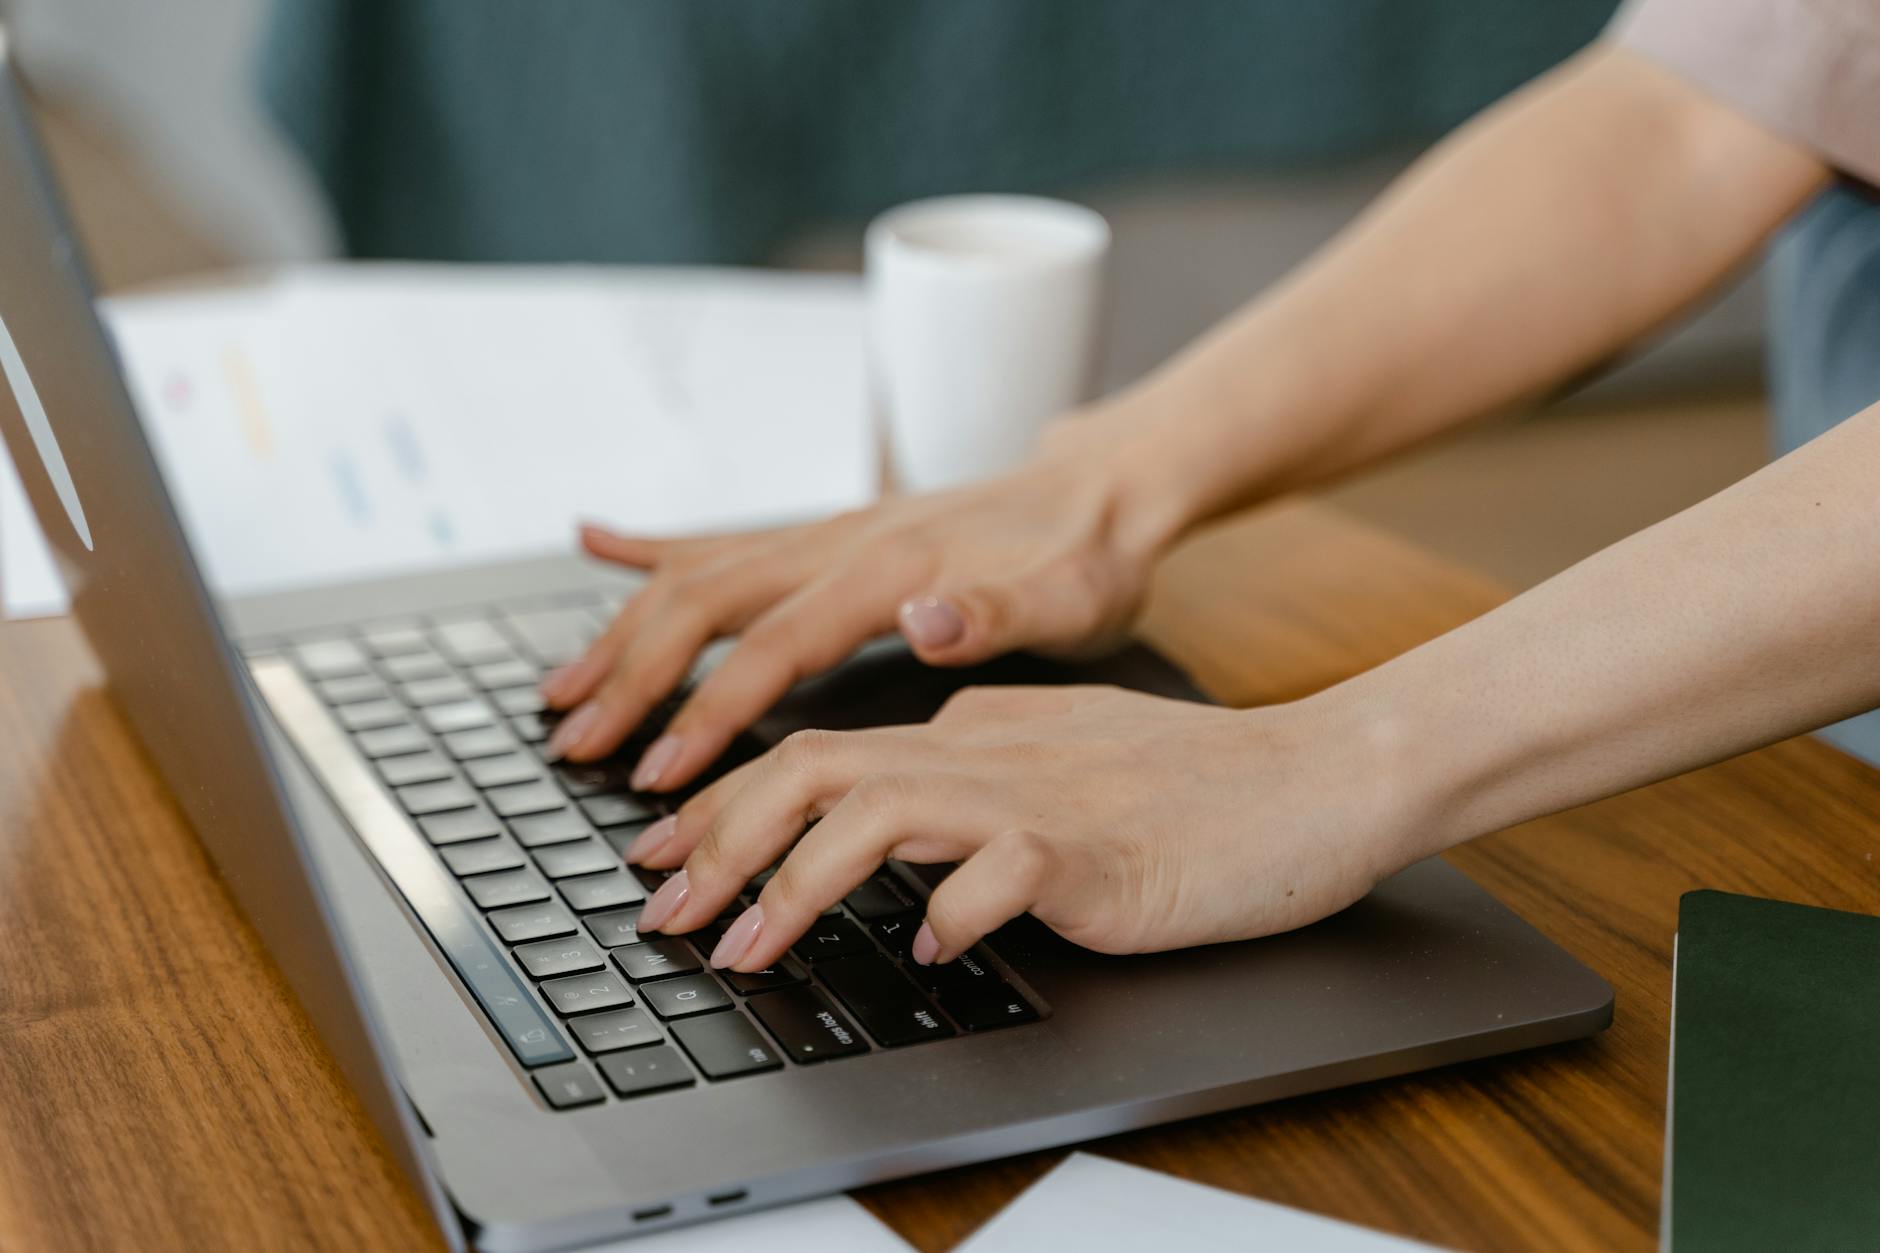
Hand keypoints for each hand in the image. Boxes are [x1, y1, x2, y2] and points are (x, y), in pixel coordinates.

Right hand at [540, 418, 1183, 788]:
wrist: (1103, 491)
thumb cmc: (1090, 560)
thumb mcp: (1072, 601)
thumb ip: (998, 615)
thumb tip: (926, 619)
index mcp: (888, 569)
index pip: (771, 648)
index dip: (707, 713)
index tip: (655, 772)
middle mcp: (841, 543)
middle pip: (703, 605)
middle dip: (630, 677)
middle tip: (572, 743)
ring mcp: (828, 534)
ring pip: (695, 576)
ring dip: (622, 632)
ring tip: (560, 689)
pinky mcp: (830, 535)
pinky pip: (724, 539)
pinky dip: (652, 546)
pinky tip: (596, 544)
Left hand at [625, 684, 1426, 970]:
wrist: (1309, 779)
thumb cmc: (1191, 786)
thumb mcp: (1055, 760)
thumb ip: (971, 763)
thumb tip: (889, 803)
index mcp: (970, 730)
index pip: (813, 753)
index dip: (717, 805)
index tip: (658, 860)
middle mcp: (985, 750)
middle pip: (813, 770)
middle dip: (714, 840)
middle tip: (659, 912)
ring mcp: (1036, 796)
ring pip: (874, 811)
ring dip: (792, 883)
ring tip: (743, 949)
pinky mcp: (1092, 852)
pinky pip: (993, 878)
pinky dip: (944, 917)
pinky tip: (928, 951)